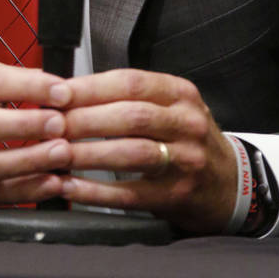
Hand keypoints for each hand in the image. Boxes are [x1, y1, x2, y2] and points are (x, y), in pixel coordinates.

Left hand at [58, 69, 237, 233]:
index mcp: (179, 93)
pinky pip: (131, 193)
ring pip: (131, 152)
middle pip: (130, 116)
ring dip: (87, 153)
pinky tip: (70, 187)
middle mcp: (186, 122)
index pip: (129, 82)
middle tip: (49, 124)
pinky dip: (96, 192)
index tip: (56, 93)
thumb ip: (127, 97)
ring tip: (54, 154)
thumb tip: (68, 92)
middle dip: (84, 119)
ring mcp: (186, 160)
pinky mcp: (177, 195)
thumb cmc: (185, 138)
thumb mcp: (169, 105)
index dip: (90, 87)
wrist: (230, 182)